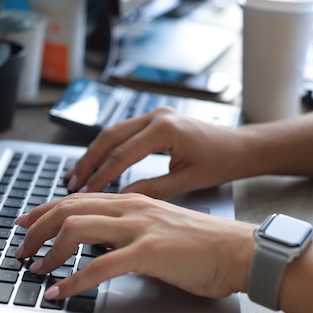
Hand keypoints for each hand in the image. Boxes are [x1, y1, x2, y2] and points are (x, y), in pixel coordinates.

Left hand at [15, 192, 254, 300]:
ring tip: (35, 268)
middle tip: (21, 246)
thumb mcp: (160, 228)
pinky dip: (74, 280)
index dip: (46, 210)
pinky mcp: (149, 252)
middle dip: (37, 228)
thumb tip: (104, 246)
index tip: (27, 221)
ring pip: (77, 229)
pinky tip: (61, 291)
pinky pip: (100, 266)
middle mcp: (132, 208)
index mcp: (133, 201)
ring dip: (49, 251)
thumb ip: (131, 231)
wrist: (240, 251)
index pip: (79, 199)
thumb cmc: (205, 244)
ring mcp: (139, 228)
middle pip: (69, 209)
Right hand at [65, 107, 245, 198]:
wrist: (240, 146)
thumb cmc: (221, 162)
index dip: (101, 175)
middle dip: (88, 162)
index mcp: (165, 129)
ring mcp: (154, 114)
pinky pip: (123, 132)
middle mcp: (156, 116)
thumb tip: (121, 198)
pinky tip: (96, 162)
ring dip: (93, 154)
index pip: (122, 155)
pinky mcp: (154, 119)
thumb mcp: (186, 181)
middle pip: (109, 138)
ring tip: (77, 175)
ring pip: (112, 133)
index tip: (86, 192)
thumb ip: (152, 188)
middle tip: (72, 183)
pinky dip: (107, 149)